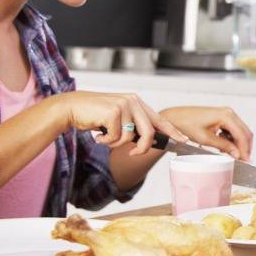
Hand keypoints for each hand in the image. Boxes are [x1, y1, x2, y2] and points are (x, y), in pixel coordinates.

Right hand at [55, 91, 186, 154]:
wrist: (71, 108)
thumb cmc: (94, 116)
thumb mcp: (118, 119)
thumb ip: (134, 126)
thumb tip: (148, 142)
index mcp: (137, 103)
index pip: (159, 119)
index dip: (173, 131)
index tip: (184, 140)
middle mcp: (133, 101)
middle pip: (149, 132)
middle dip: (142, 148)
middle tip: (133, 154)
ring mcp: (124, 105)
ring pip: (131, 137)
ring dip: (116, 144)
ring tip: (105, 137)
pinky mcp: (113, 112)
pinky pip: (116, 137)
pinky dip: (106, 141)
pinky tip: (98, 134)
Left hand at [161, 106, 253, 159]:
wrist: (175, 118)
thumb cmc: (186, 124)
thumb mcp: (206, 139)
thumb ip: (224, 146)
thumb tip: (237, 154)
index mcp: (226, 116)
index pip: (242, 135)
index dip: (245, 150)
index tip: (245, 161)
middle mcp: (228, 113)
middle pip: (245, 132)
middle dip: (245, 147)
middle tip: (243, 160)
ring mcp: (226, 114)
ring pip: (241, 131)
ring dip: (239, 144)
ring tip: (235, 155)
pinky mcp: (223, 117)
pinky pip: (234, 129)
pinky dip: (234, 139)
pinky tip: (228, 147)